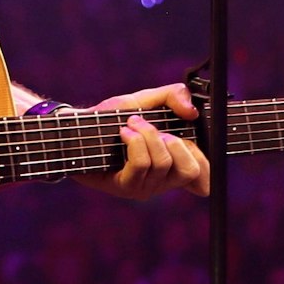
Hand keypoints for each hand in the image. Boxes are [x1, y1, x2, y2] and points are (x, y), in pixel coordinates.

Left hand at [76, 83, 209, 200]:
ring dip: (148, 135)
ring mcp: (145, 187)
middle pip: (191, 169)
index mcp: (172, 164)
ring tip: (131, 125)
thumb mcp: (144, 100)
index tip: (194, 141)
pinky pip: (141, 166)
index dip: (208, 165)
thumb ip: (172, 96)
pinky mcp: (125, 187)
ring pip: (164, 163)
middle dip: (176, 141)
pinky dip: (135, 142)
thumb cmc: (111, 118)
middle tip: (158, 129)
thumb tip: (193, 111)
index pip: (204, 178)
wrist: (76, 129)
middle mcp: (163, 180)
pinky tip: (124, 132)